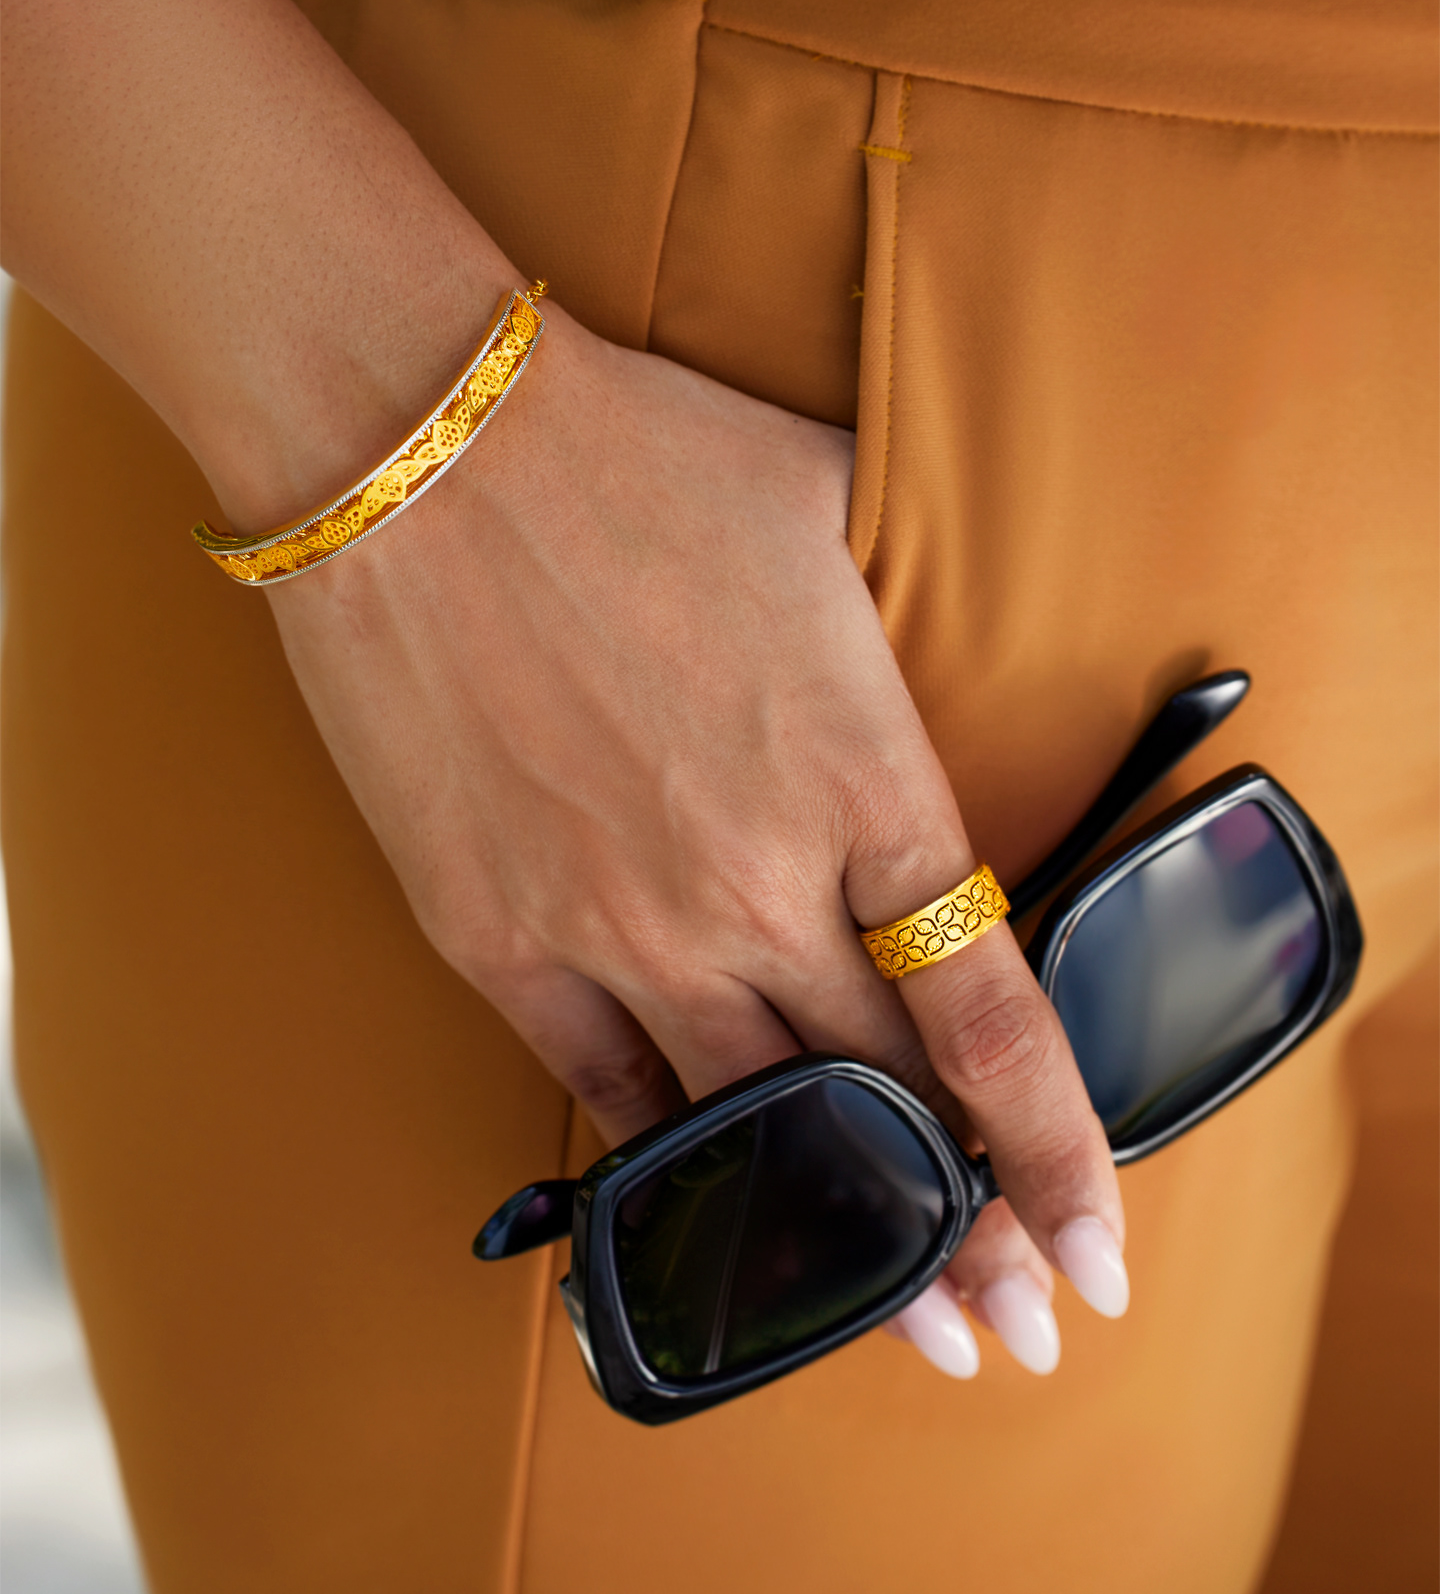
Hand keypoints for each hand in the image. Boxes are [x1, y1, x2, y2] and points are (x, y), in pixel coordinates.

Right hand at [267, 301, 1127, 1372]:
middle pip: (886, 1102)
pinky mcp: (498, 935)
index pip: (993, 1019)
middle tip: (1008, 1320)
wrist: (422, 453)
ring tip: (889, 1321)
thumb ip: (899, 589)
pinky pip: (604, 1090)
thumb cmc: (633, 455)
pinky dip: (669, 1153)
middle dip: (962, 1230)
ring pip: (754, 1127)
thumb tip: (934, 599)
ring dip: (829, 1236)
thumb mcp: (822, 498)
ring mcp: (619, 924)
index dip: (1057, 1158)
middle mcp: (755, 884)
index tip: (1093, 1253)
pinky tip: (708, 1191)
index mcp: (865, 781)